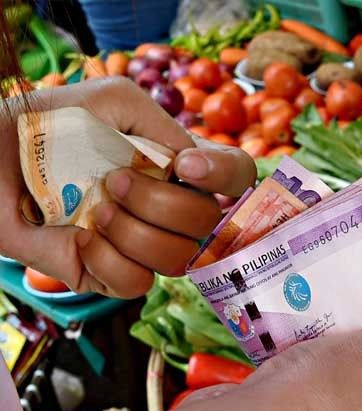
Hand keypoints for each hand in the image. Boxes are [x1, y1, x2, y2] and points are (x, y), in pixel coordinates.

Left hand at [0, 77, 254, 297]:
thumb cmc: (49, 125)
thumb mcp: (112, 102)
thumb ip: (163, 126)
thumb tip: (191, 168)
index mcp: (179, 168)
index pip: (236, 177)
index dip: (226, 176)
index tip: (185, 168)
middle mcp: (170, 210)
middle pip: (209, 223)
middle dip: (160, 203)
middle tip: (114, 181)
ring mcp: (144, 244)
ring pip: (177, 258)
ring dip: (132, 231)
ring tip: (95, 210)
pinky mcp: (112, 275)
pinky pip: (137, 283)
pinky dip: (107, 260)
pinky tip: (80, 237)